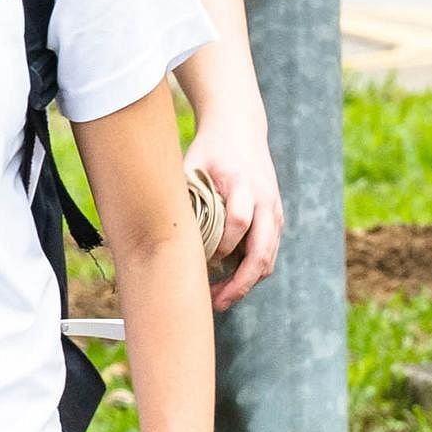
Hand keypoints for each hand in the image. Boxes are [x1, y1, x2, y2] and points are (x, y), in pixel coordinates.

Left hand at [188, 108, 281, 310]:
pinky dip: (252, 273)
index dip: (221, 245)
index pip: (238, 221)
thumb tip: (154, 235)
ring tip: (219, 300)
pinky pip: (269, 253)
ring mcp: (274, 211)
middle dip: (241, 282)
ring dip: (246, 283)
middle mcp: (264, 200)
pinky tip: (229, 283)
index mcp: (242, 184)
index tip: (204, 260)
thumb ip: (182, 198)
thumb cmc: (210, 150)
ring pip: (269, 258)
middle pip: (262, 250)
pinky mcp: (276, 219)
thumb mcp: (190, 166)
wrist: (241, 128)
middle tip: (217, 303)